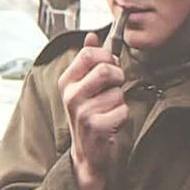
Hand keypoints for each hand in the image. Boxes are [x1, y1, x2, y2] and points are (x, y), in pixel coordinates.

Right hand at [57, 34, 127, 189]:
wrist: (87, 152)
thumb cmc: (88, 115)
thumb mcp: (83, 86)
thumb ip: (87, 60)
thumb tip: (92, 36)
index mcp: (66, 81)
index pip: (89, 54)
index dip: (107, 57)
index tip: (109, 67)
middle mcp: (70, 95)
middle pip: (105, 70)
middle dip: (117, 77)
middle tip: (114, 88)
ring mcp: (82, 112)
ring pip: (117, 92)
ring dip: (119, 101)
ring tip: (109, 110)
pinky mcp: (95, 127)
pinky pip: (122, 110)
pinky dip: (122, 116)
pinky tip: (111, 123)